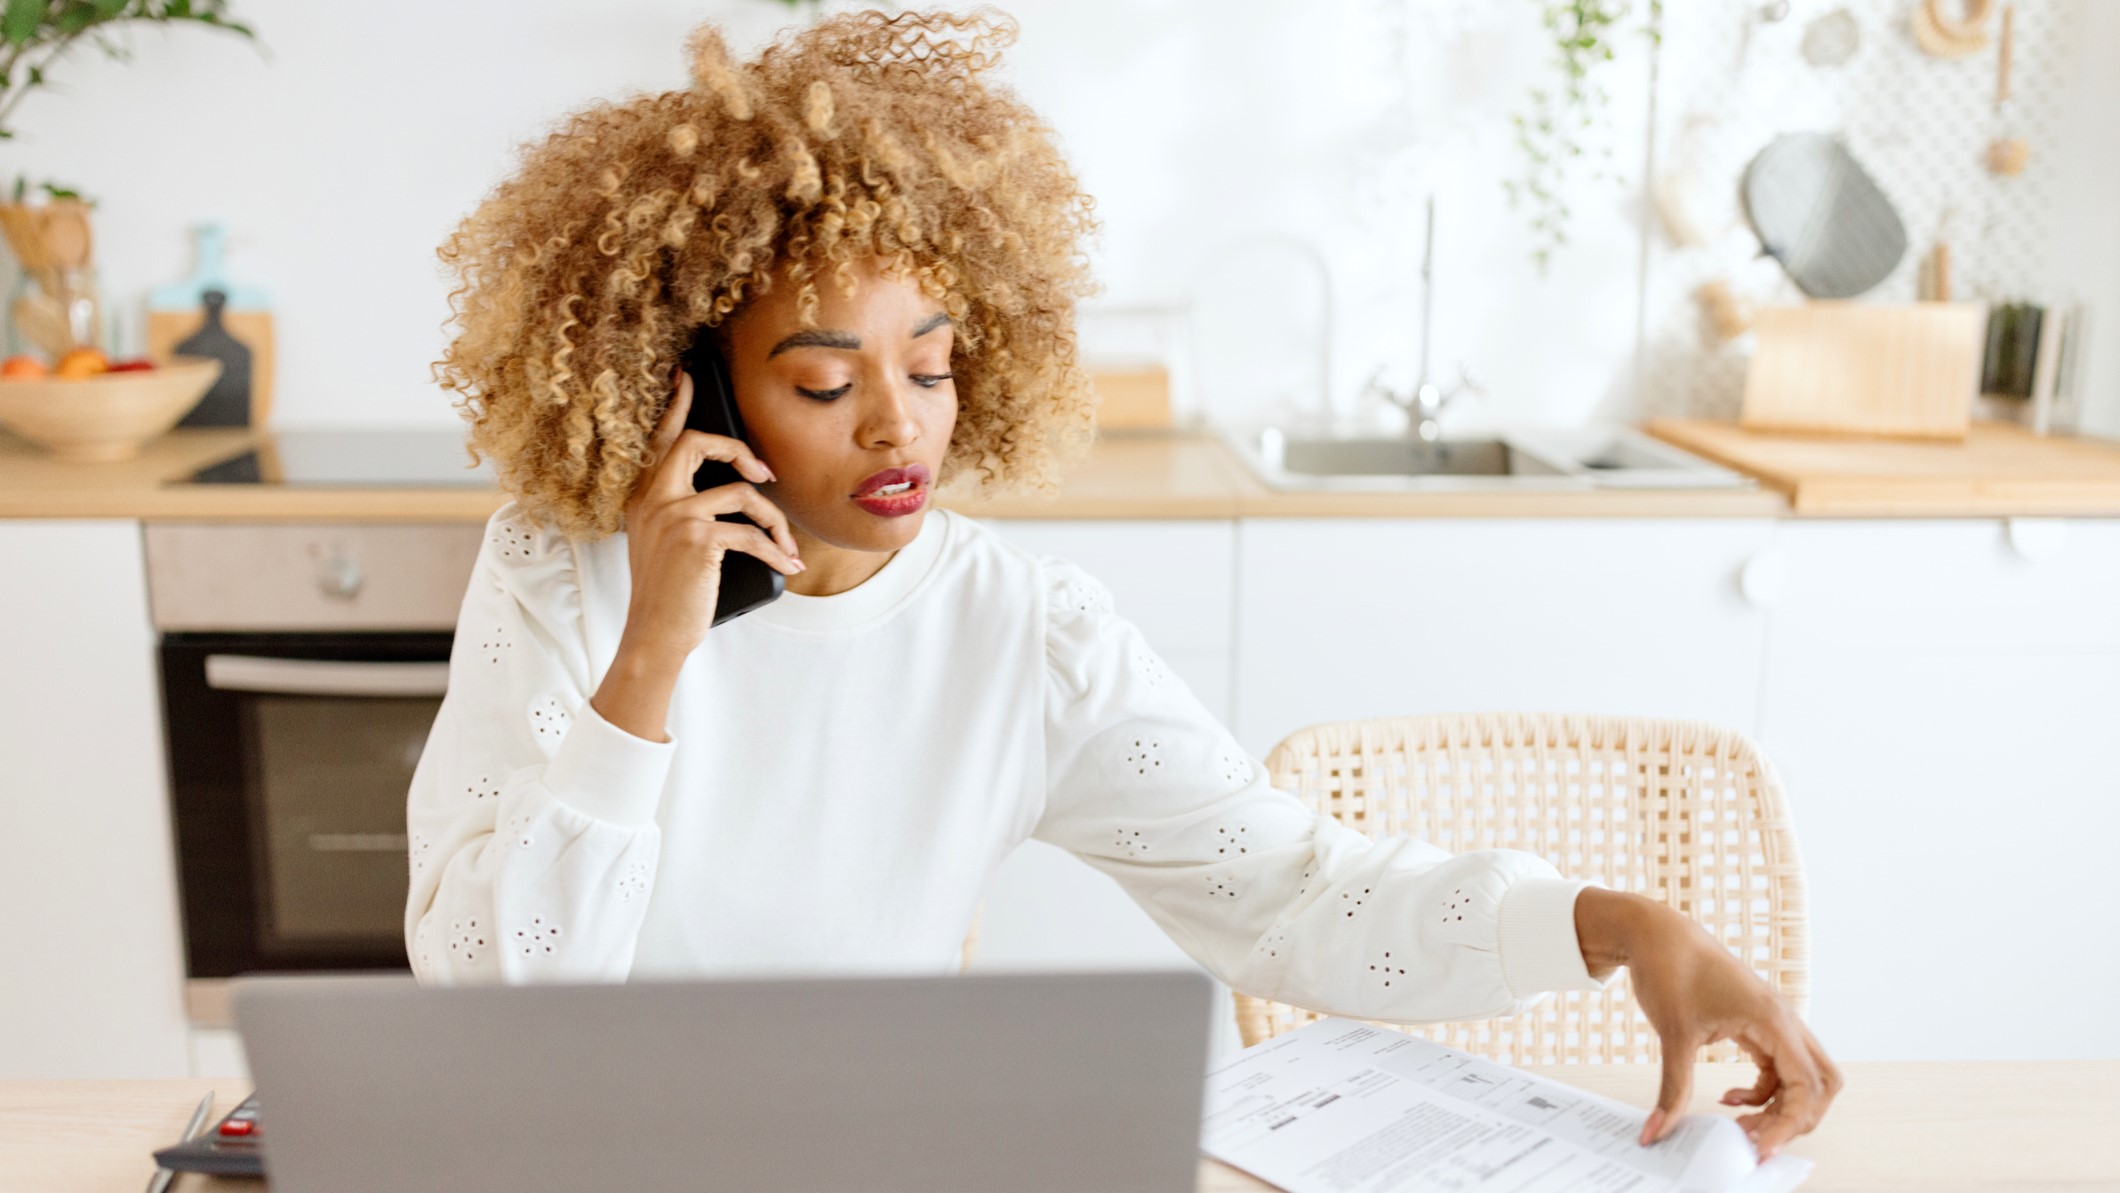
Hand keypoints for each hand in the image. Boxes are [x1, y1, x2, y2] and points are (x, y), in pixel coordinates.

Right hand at [617, 366, 803, 659]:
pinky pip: (752, 533)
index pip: (660, 439)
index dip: (676, 405)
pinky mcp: (697, 538)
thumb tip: (738, 493)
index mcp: (644, 496)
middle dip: (739, 450)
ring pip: (741, 493)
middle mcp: (653, 499)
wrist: (654, 635)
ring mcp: (674, 515)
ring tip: (787, 544)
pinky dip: (777, 551)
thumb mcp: (666, 544)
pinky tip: (788, 566)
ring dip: (775, 520)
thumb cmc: (669, 594)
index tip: (687, 375)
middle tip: (766, 473)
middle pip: (698, 442)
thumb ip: (686, 512)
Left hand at [1575, 888, 1842, 1161]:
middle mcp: (1783, 1020)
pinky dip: (1763, 1091)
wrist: (1656, 933)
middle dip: (1796, 1118)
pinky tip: (1729, 1097)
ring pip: (1803, 1077)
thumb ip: (1672, 1090)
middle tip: (1754, 1138)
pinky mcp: (1759, 1025)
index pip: (1806, 1086)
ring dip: (1780, 1107)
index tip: (1757, 1147)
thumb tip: (1656, 1132)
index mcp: (1773, 1020)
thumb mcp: (1672, 1036)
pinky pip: (1779, 1069)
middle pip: (1821, 1084)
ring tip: (1739, 1124)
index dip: (1789, 1124)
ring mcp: (1774, 1022)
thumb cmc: (1670, 969)